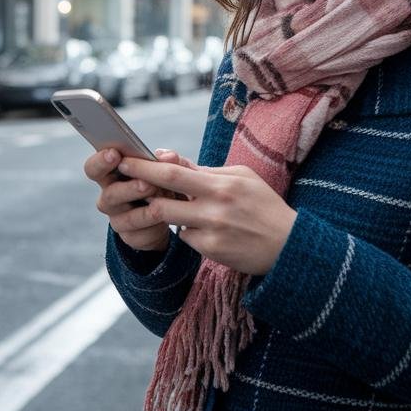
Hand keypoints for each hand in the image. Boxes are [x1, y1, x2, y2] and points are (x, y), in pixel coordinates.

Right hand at [84, 147, 193, 251]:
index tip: (115, 154)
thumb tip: (169, 156)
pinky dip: (155, 226)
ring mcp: (117, 219)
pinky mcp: (130, 237)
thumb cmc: (161, 182)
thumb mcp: (166, 168)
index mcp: (111, 175)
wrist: (170, 214)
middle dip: (129, 189)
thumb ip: (167, 160)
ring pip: (126, 217)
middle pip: (109, 194)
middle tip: (146, 183)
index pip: (93, 168)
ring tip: (162, 203)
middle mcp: (109, 197)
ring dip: (145, 210)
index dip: (100, 161)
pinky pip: (140, 234)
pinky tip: (166, 219)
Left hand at [115, 158, 297, 274]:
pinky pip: (185, 238)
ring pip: (170, 219)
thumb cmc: (264, 205)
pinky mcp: (211, 251)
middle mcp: (214, 208)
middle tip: (121, 177)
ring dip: (162, 210)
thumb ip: (205, 170)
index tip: (126, 159)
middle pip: (163, 197)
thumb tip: (169, 159)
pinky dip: (187, 231)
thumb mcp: (241, 178)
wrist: (289, 245)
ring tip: (166, 202)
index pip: (174, 173)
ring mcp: (212, 231)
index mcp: (222, 184)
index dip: (146, 167)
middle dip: (138, 185)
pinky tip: (204, 228)